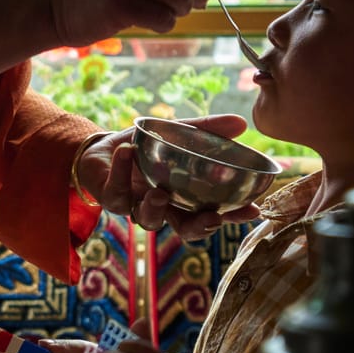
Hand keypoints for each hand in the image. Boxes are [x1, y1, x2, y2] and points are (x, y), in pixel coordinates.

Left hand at [74, 115, 261, 239]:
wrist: (101, 150)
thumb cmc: (144, 148)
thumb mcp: (177, 133)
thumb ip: (206, 130)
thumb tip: (241, 123)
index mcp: (183, 198)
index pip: (212, 212)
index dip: (231, 216)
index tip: (252, 210)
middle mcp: (162, 208)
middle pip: (185, 228)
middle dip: (199, 228)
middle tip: (212, 218)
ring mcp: (135, 206)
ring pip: (149, 220)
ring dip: (155, 208)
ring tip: (159, 193)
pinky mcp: (110, 198)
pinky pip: (115, 191)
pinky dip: (120, 169)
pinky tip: (127, 151)